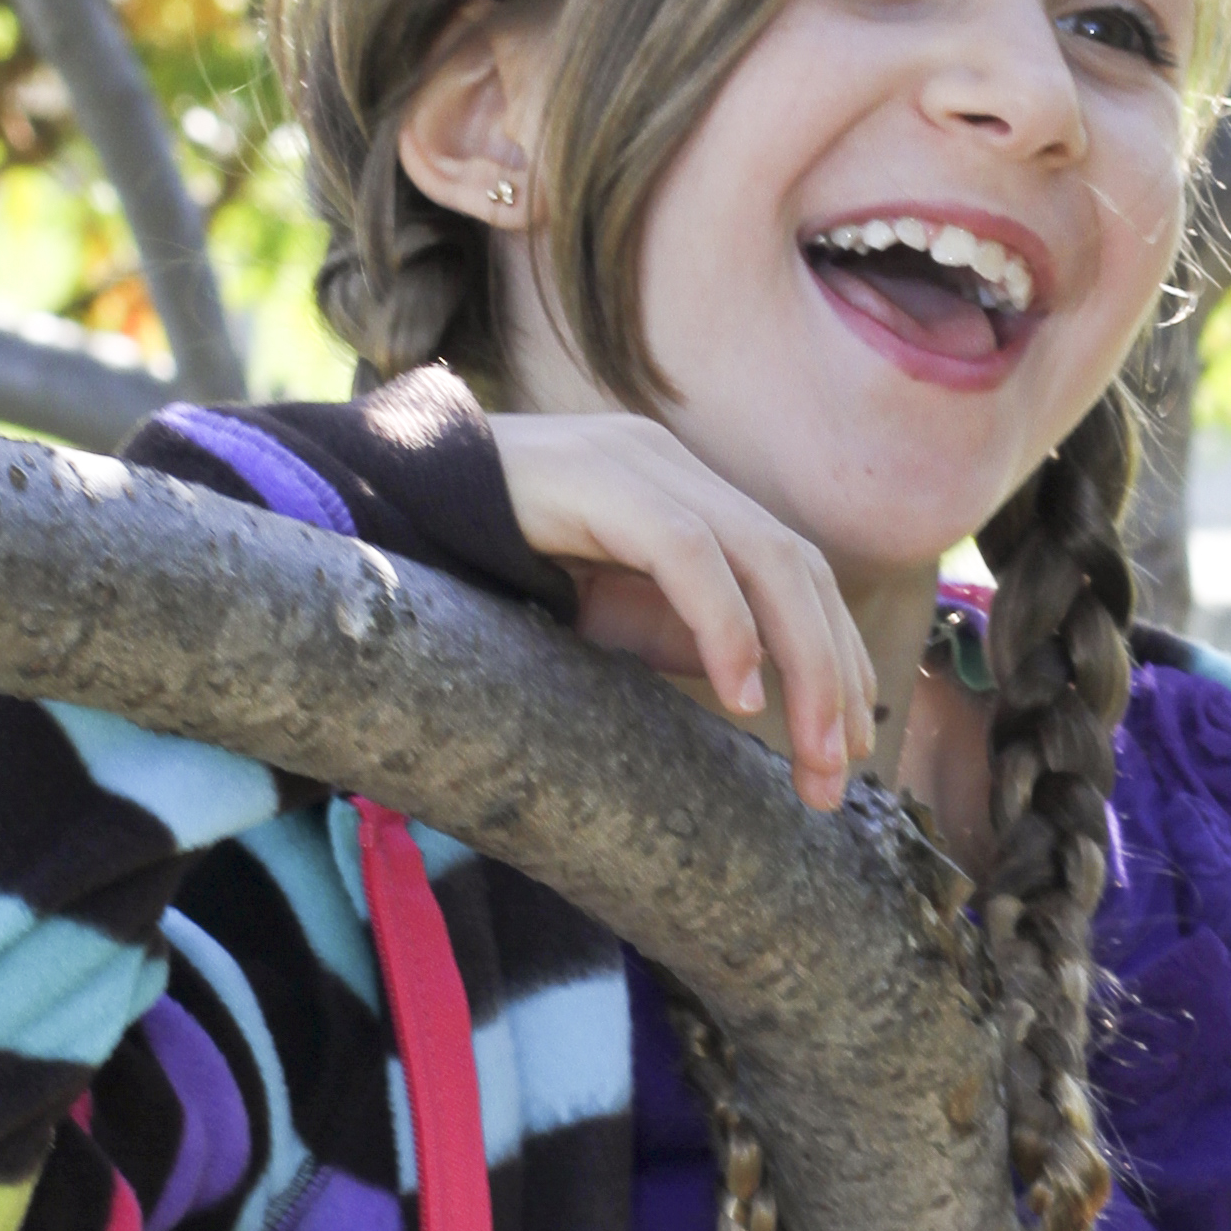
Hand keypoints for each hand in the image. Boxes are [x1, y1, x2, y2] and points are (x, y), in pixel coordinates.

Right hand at [484, 413, 883, 815]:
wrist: (381, 508)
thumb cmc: (489, 567)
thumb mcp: (604, 613)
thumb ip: (679, 634)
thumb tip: (765, 693)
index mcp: (686, 493)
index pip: (795, 570)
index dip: (836, 655)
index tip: (848, 742)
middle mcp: (674, 467)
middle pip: (796, 567)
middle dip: (834, 673)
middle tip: (840, 768)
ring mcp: (639, 463)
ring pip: (765, 558)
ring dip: (804, 662)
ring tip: (809, 751)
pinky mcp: (598, 477)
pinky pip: (688, 552)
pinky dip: (727, 626)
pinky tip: (741, 694)